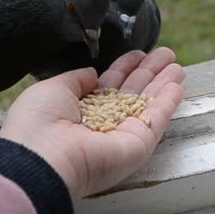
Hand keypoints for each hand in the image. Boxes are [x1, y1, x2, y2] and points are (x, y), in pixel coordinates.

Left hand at [0, 47, 184, 198]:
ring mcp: (120, 138)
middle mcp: (100, 126)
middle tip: (166, 54)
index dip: (124, 68)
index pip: (107, 87)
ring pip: (146, 105)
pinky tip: (177, 85)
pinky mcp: (136, 148)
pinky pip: (154, 122)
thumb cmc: (37, 123)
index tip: (138, 53)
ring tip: (177, 64)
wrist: (40, 160)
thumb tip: (92, 74)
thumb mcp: (52, 89)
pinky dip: (167, 104)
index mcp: (77, 112)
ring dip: (163, 85)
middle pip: (131, 94)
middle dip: (148, 73)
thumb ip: (76, 80)